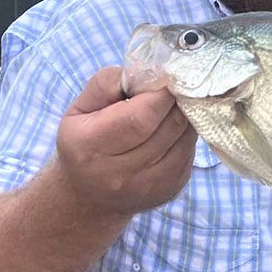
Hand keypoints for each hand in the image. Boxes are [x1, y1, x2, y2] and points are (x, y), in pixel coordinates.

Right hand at [55, 67, 196, 215]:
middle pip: (170, 126)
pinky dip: (186, 135)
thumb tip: (146, 74)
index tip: (163, 79)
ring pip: (186, 138)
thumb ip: (107, 83)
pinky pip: (190, 151)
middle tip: (171, 88)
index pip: (143, 116)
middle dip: (176, 101)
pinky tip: (172, 130)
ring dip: (185, 116)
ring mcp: (150, 185)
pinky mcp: (172, 188)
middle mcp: (121, 172)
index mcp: (93, 146)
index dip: (161, 93)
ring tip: (171, 108)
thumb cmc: (83, 143)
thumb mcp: (80, 109)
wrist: (88, 198)